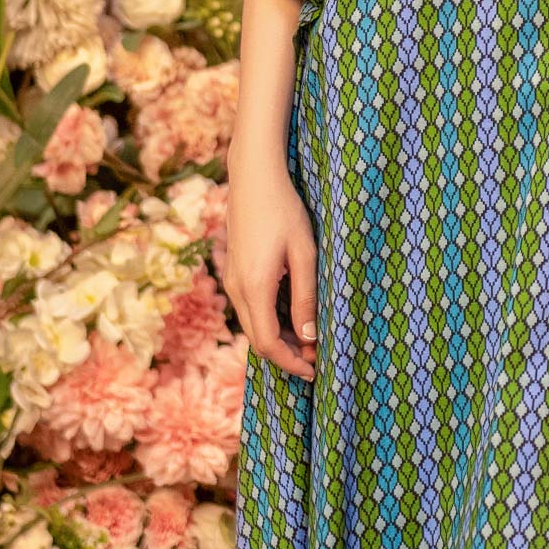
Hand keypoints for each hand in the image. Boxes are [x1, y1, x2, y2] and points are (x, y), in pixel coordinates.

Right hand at [225, 153, 318, 379]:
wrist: (254, 177)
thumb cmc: (284, 210)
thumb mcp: (304, 254)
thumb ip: (307, 296)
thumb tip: (310, 336)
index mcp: (255, 287)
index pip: (268, 344)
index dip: (290, 363)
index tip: (314, 371)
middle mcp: (237, 288)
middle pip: (257, 341)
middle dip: (286, 356)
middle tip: (316, 358)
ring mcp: (231, 280)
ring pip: (252, 326)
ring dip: (278, 339)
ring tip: (309, 339)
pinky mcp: (233, 272)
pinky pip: (249, 310)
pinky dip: (269, 323)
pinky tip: (291, 317)